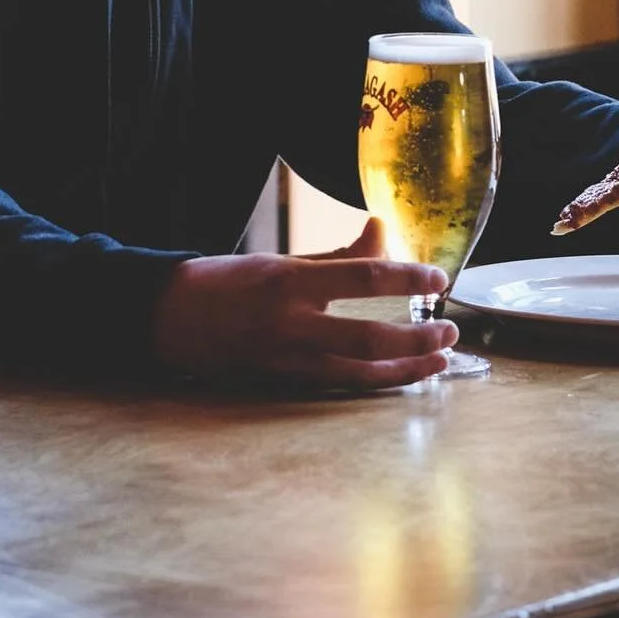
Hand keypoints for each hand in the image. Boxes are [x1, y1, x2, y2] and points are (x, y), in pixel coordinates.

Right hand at [149, 217, 457, 390]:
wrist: (169, 319)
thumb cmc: (226, 282)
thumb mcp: (279, 259)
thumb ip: (335, 256)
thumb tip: (382, 232)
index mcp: (290, 280)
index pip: (364, 275)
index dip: (408, 276)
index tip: (438, 278)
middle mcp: (291, 323)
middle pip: (371, 337)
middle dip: (418, 337)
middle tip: (450, 329)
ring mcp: (287, 361)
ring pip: (362, 372)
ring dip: (408, 369)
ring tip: (440, 360)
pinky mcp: (283, 385)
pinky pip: (341, 385)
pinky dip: (377, 382)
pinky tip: (402, 377)